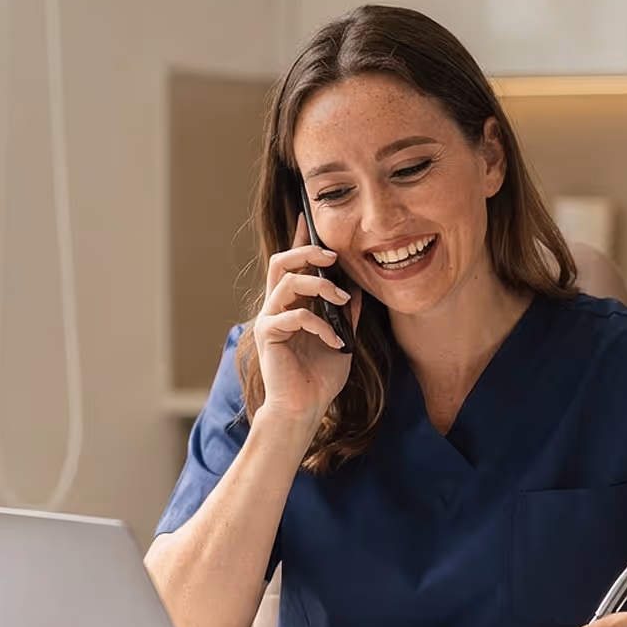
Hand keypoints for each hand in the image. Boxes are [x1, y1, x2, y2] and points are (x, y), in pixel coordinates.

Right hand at [253, 214, 361, 424]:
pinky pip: (295, 316)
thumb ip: (346, 316)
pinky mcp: (269, 335)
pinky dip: (320, 324)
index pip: (293, 266)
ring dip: (318, 285)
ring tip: (341, 299)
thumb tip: (357, 289)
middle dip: (306, 251)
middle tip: (332, 255)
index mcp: (293, 307)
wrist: (304, 409)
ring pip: (286, 282)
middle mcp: (277, 308)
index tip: (308, 217)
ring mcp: (270, 320)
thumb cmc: (319, 380)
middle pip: (280, 261)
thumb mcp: (342, 341)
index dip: (299, 240)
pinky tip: (335, 341)